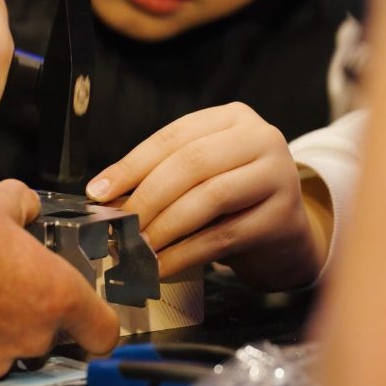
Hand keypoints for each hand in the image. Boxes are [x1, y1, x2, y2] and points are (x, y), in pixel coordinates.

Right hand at [0, 180, 118, 381]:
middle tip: (5, 282)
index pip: (103, 330)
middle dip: (31, 311)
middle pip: (50, 334)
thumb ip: (20, 203)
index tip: (86, 312)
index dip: (96, 321)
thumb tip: (26, 203)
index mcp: (56, 294)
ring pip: (9, 348)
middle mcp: (33, 334)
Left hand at [85, 102, 326, 289]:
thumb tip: (105, 197)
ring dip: (165, 227)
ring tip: (138, 248)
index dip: (132, 165)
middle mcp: (261, 138)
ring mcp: (279, 175)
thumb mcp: (199, 178)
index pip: (173, 136)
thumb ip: (160, 178)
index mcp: (233, 118)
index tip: (98, 192)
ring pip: (209, 198)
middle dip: (147, 197)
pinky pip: (223, 236)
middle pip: (192, 163)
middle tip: (120, 226)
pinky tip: (161, 266)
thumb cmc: (233, 202)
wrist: (286, 236)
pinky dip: (185, 254)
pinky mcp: (283, 217)